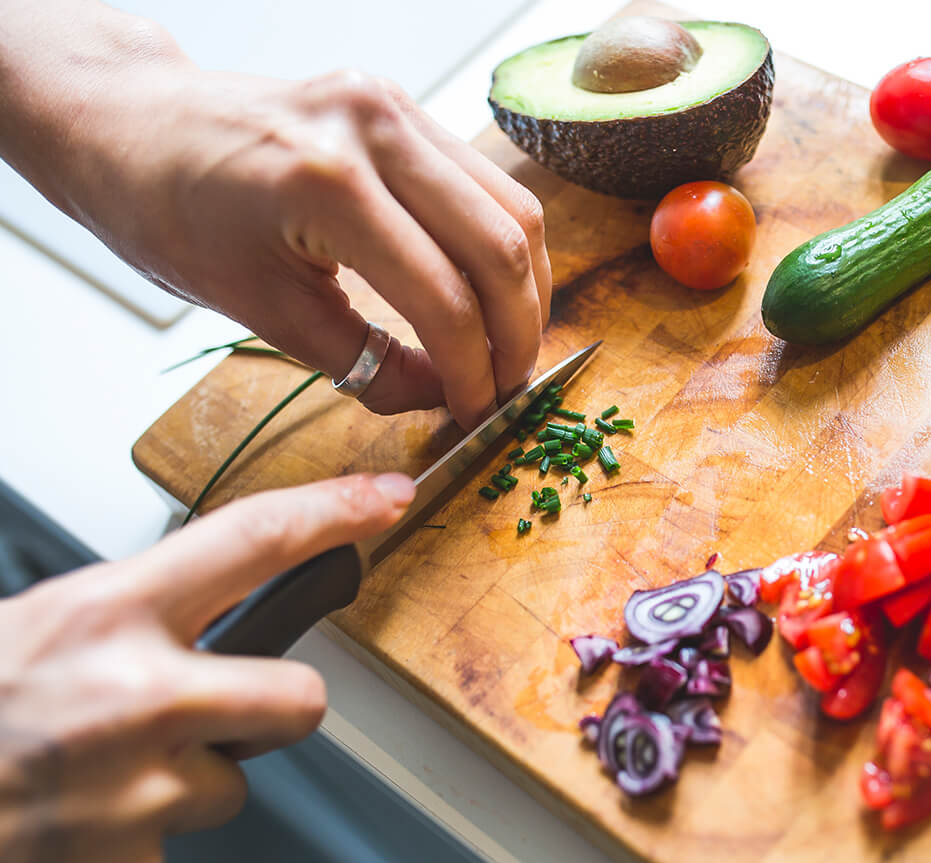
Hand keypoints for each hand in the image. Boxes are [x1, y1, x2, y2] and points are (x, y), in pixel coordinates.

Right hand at [0, 473, 413, 862]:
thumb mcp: (31, 629)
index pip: (250, 540)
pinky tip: (68, 825)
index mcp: (106, 616)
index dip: (331, 514)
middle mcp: (141, 698)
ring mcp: (144, 791)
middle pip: (297, 700)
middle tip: (219, 714)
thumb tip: (188, 612)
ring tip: (87, 778)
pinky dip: (125, 842)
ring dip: (173, 785)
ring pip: (223, 786)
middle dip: (275, 710)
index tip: (385, 500)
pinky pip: (165, 848)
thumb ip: (120, 620)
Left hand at [104, 67, 552, 427]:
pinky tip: (489, 289)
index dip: (473, 369)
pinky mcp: (400, 104)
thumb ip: (363, 361)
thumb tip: (440, 398)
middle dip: (517, 332)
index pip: (442, 296)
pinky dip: (499, 242)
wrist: (127, 123)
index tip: (477, 412)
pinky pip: (485, 180)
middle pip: (499, 246)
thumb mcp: (261, 307)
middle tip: (508, 387)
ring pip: (513, 207)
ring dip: (524, 286)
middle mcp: (374, 129)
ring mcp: (393, 105)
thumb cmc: (167, 211)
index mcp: (328, 184)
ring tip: (507, 344)